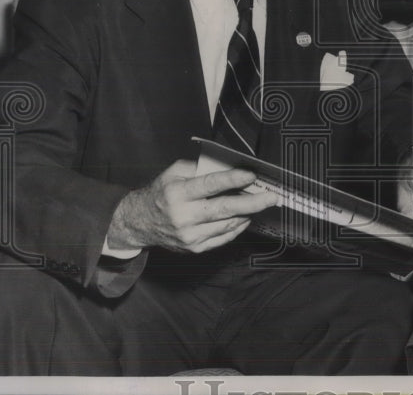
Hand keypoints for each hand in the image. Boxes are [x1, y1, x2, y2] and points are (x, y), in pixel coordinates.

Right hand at [107, 160, 277, 253]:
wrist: (140, 223)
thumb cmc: (162, 193)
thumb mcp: (174, 173)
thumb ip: (199, 168)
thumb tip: (228, 166)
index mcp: (178, 193)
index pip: (210, 185)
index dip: (232, 180)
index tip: (251, 175)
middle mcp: (184, 216)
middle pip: (224, 209)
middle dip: (252, 203)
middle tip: (272, 197)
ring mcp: (190, 235)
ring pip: (227, 224)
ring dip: (247, 214)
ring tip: (261, 204)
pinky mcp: (194, 248)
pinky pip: (223, 237)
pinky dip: (237, 227)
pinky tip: (245, 217)